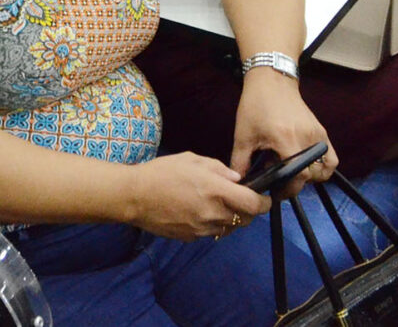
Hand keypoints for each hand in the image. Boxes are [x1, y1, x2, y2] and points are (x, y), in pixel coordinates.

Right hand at [120, 152, 269, 241]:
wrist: (134, 197)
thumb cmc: (161, 172)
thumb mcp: (190, 160)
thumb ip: (218, 168)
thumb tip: (235, 179)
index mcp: (215, 191)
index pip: (253, 204)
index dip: (264, 203)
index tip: (264, 198)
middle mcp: (213, 213)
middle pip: (245, 219)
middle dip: (248, 210)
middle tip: (240, 199)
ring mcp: (203, 228)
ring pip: (230, 228)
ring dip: (230, 218)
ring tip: (217, 205)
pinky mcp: (192, 238)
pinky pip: (211, 232)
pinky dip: (213, 223)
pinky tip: (199, 212)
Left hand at [231, 70, 336, 198]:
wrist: (272, 81)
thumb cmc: (255, 106)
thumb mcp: (243, 135)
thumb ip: (240, 162)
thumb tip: (238, 184)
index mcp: (286, 140)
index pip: (297, 176)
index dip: (287, 189)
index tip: (275, 192)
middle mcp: (306, 139)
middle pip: (310, 176)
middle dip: (294, 184)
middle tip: (280, 181)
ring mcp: (318, 135)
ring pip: (323, 169)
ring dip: (310, 177)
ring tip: (293, 171)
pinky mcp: (322, 132)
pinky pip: (331, 158)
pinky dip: (323, 167)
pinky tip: (306, 164)